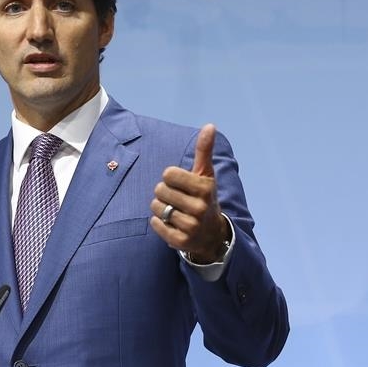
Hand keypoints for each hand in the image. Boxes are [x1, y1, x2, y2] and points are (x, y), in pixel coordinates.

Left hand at [150, 124, 229, 263]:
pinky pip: (155, 224)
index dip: (171, 178)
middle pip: (159, 190)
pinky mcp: (180, 240)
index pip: (168, 174)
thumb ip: (204, 150)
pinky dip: (158, 222)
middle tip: (178, 199)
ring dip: (160, 208)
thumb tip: (210, 125)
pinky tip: (171, 223)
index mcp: (204, 188)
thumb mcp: (206, 174)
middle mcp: (199, 207)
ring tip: (174, 211)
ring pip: (156, 207)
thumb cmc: (204, 197)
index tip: (181, 184)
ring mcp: (191, 225)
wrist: (212, 233)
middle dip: (164, 193)